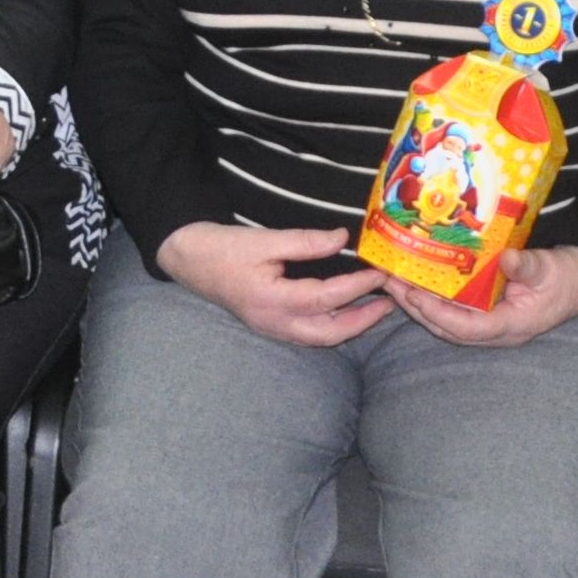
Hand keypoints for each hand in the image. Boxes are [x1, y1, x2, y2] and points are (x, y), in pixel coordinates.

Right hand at [158, 222, 397, 348]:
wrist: (188, 259)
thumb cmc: (222, 248)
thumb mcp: (263, 239)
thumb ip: (305, 241)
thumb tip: (342, 239)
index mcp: (273, 300)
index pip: (327, 297)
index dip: (357, 286)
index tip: (379, 273)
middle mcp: (275, 323)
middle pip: (330, 333)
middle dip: (363, 320)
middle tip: (389, 302)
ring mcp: (272, 329)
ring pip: (321, 338)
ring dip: (351, 325)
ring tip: (374, 308)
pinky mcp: (270, 326)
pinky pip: (309, 334)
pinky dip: (333, 325)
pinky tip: (345, 312)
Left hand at [379, 243, 577, 348]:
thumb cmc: (568, 276)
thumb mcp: (550, 268)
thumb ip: (528, 266)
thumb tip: (508, 259)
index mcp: (511, 325)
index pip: (467, 329)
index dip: (438, 314)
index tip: (415, 296)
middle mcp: (496, 330)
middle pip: (448, 328)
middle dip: (417, 309)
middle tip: (390, 285)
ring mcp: (490, 323)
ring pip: (446, 321)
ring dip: (419, 304)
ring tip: (393, 283)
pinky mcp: (486, 311)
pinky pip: (454, 310)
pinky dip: (432, 298)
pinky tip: (415, 281)